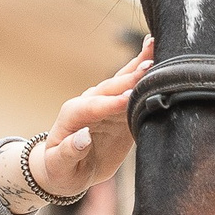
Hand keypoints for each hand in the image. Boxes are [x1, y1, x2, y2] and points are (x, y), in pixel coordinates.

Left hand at [31, 38, 154, 198]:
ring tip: (154, 46)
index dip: (111, 103)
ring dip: (138, 64)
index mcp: (73, 114)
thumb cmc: (60, 169)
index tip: (130, 98)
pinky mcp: (120, 109)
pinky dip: (144, 73)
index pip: (93, 106)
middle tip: (150, 67)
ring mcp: (106, 104)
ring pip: (123, 81)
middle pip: (111, 87)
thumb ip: (69, 152)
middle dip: (129, 78)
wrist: (68, 169)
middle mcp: (90, 103)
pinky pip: (133, 90)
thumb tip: (83, 137)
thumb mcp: (59, 165)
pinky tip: (156, 56)